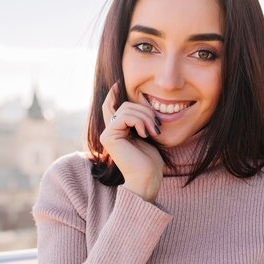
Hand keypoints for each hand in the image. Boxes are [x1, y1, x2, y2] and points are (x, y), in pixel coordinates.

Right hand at [100, 82, 163, 202]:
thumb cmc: (150, 161)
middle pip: (125, 106)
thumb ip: (139, 120)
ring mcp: (106, 134)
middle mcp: (108, 132)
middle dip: (145, 111)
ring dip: (145, 117)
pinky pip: (125, 116)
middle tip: (156, 125)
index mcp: (117, 131)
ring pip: (126, 109)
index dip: (112, 94)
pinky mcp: (108, 136)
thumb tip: (139, 103)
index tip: (118, 85)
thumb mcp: (146, 134)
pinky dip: (139, 122)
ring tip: (153, 131)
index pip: (110, 107)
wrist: (147, 178)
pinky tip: (144, 134)